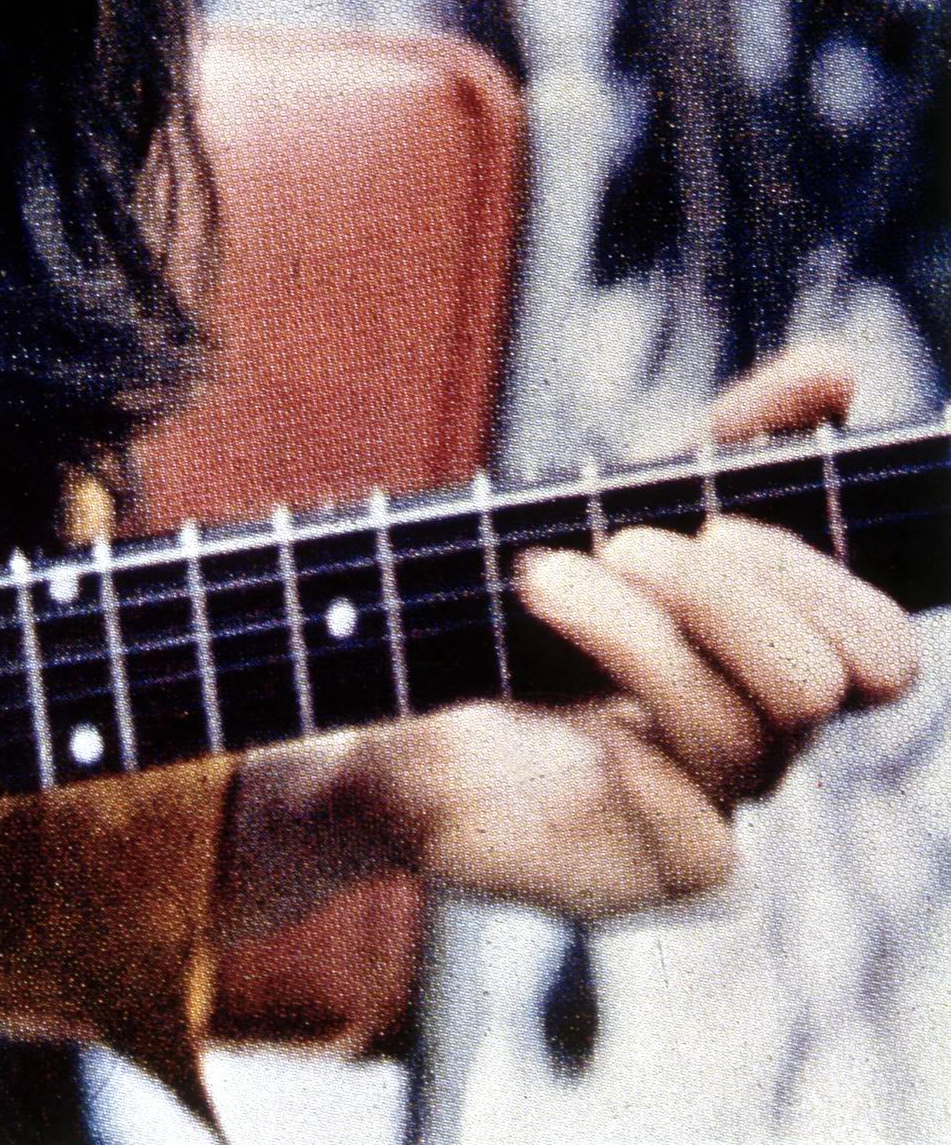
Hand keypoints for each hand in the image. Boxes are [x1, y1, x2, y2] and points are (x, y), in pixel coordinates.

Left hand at [221, 345, 921, 939]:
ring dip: (642, 638)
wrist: (368, 691)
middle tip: (623, 542)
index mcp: (761, 659)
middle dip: (728, 596)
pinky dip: (634, 762)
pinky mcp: (646, 877)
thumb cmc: (503, 602)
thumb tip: (842, 366)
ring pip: (752, 741)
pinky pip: (705, 843)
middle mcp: (755, 740)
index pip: (875, 648)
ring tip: (540, 576)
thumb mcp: (609, 502)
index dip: (821, 582)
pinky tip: (560, 719)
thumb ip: (727, 440)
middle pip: (829, 685)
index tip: (715, 518)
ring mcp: (708, 813)